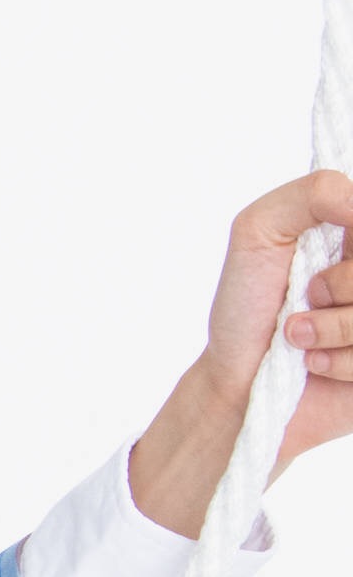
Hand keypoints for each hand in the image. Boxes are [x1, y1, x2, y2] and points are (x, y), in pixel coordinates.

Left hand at [126, 169, 352, 534]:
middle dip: (342, 284)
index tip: (336, 245)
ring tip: (298, 336)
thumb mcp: (259, 230)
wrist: (234, 382)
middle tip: (306, 295)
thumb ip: (312, 194)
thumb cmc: (247, 305)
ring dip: (333, 328)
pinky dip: (338, 362)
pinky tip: (314, 364)